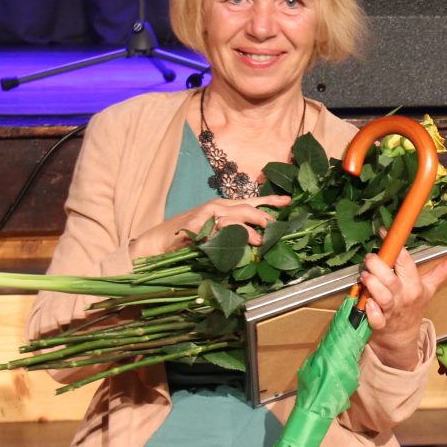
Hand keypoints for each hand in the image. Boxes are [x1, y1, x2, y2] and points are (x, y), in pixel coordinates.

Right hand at [128, 194, 291, 258]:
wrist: (158, 242)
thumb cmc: (189, 237)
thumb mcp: (216, 230)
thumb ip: (236, 230)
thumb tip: (260, 237)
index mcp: (225, 207)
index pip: (252, 201)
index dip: (271, 200)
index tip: (289, 201)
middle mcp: (217, 207)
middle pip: (246, 208)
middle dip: (263, 217)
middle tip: (275, 229)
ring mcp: (205, 215)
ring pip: (233, 218)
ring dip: (247, 230)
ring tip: (258, 241)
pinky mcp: (194, 227)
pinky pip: (212, 230)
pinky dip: (222, 237)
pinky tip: (229, 245)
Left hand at [361, 251, 446, 369]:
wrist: (403, 337)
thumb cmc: (413, 307)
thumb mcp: (429, 288)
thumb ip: (443, 271)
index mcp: (415, 286)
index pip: (406, 263)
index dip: (395, 247)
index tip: (384, 233)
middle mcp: (403, 297)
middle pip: (391, 279)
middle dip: (378, 265)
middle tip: (370, 258)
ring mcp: (391, 311)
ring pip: (382, 297)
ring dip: (372, 284)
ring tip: (365, 275)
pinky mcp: (380, 324)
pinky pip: (375, 318)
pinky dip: (370, 311)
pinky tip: (367, 302)